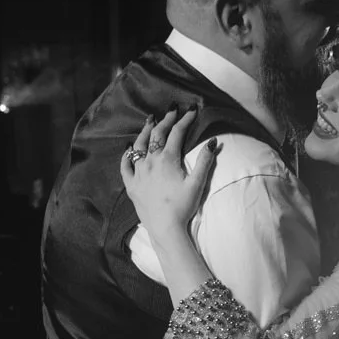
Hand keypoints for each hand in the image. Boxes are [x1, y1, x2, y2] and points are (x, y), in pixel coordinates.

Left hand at [119, 109, 218, 238]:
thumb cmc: (183, 207)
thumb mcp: (197, 184)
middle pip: (157, 134)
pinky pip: (125, 166)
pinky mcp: (131, 185)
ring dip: (145, 130)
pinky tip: (129, 149)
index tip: (191, 111)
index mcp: (168, 160)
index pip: (177, 133)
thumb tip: (213, 142)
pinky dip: (127, 155)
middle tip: (172, 110)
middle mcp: (150, 162)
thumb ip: (204, 161)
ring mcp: (138, 172)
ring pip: (139, 145)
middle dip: (166, 120)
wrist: (165, 228)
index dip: (185, 120)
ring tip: (149, 120)